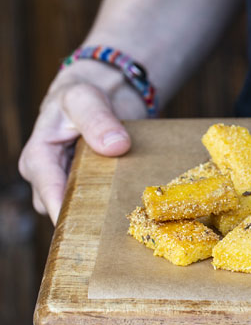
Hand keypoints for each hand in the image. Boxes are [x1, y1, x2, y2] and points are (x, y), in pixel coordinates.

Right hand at [18, 65, 147, 223]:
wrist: (100, 96)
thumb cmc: (83, 95)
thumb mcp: (85, 99)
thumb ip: (97, 119)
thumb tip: (116, 146)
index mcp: (39, 158)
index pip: (49, 194)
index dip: (67, 213)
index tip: (90, 229)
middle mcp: (50, 177)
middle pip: (65, 210)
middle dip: (89, 219)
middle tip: (119, 227)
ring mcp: (70, 185)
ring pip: (83, 211)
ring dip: (105, 214)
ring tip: (132, 219)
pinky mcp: (91, 188)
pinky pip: (101, 204)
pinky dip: (116, 205)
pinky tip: (137, 208)